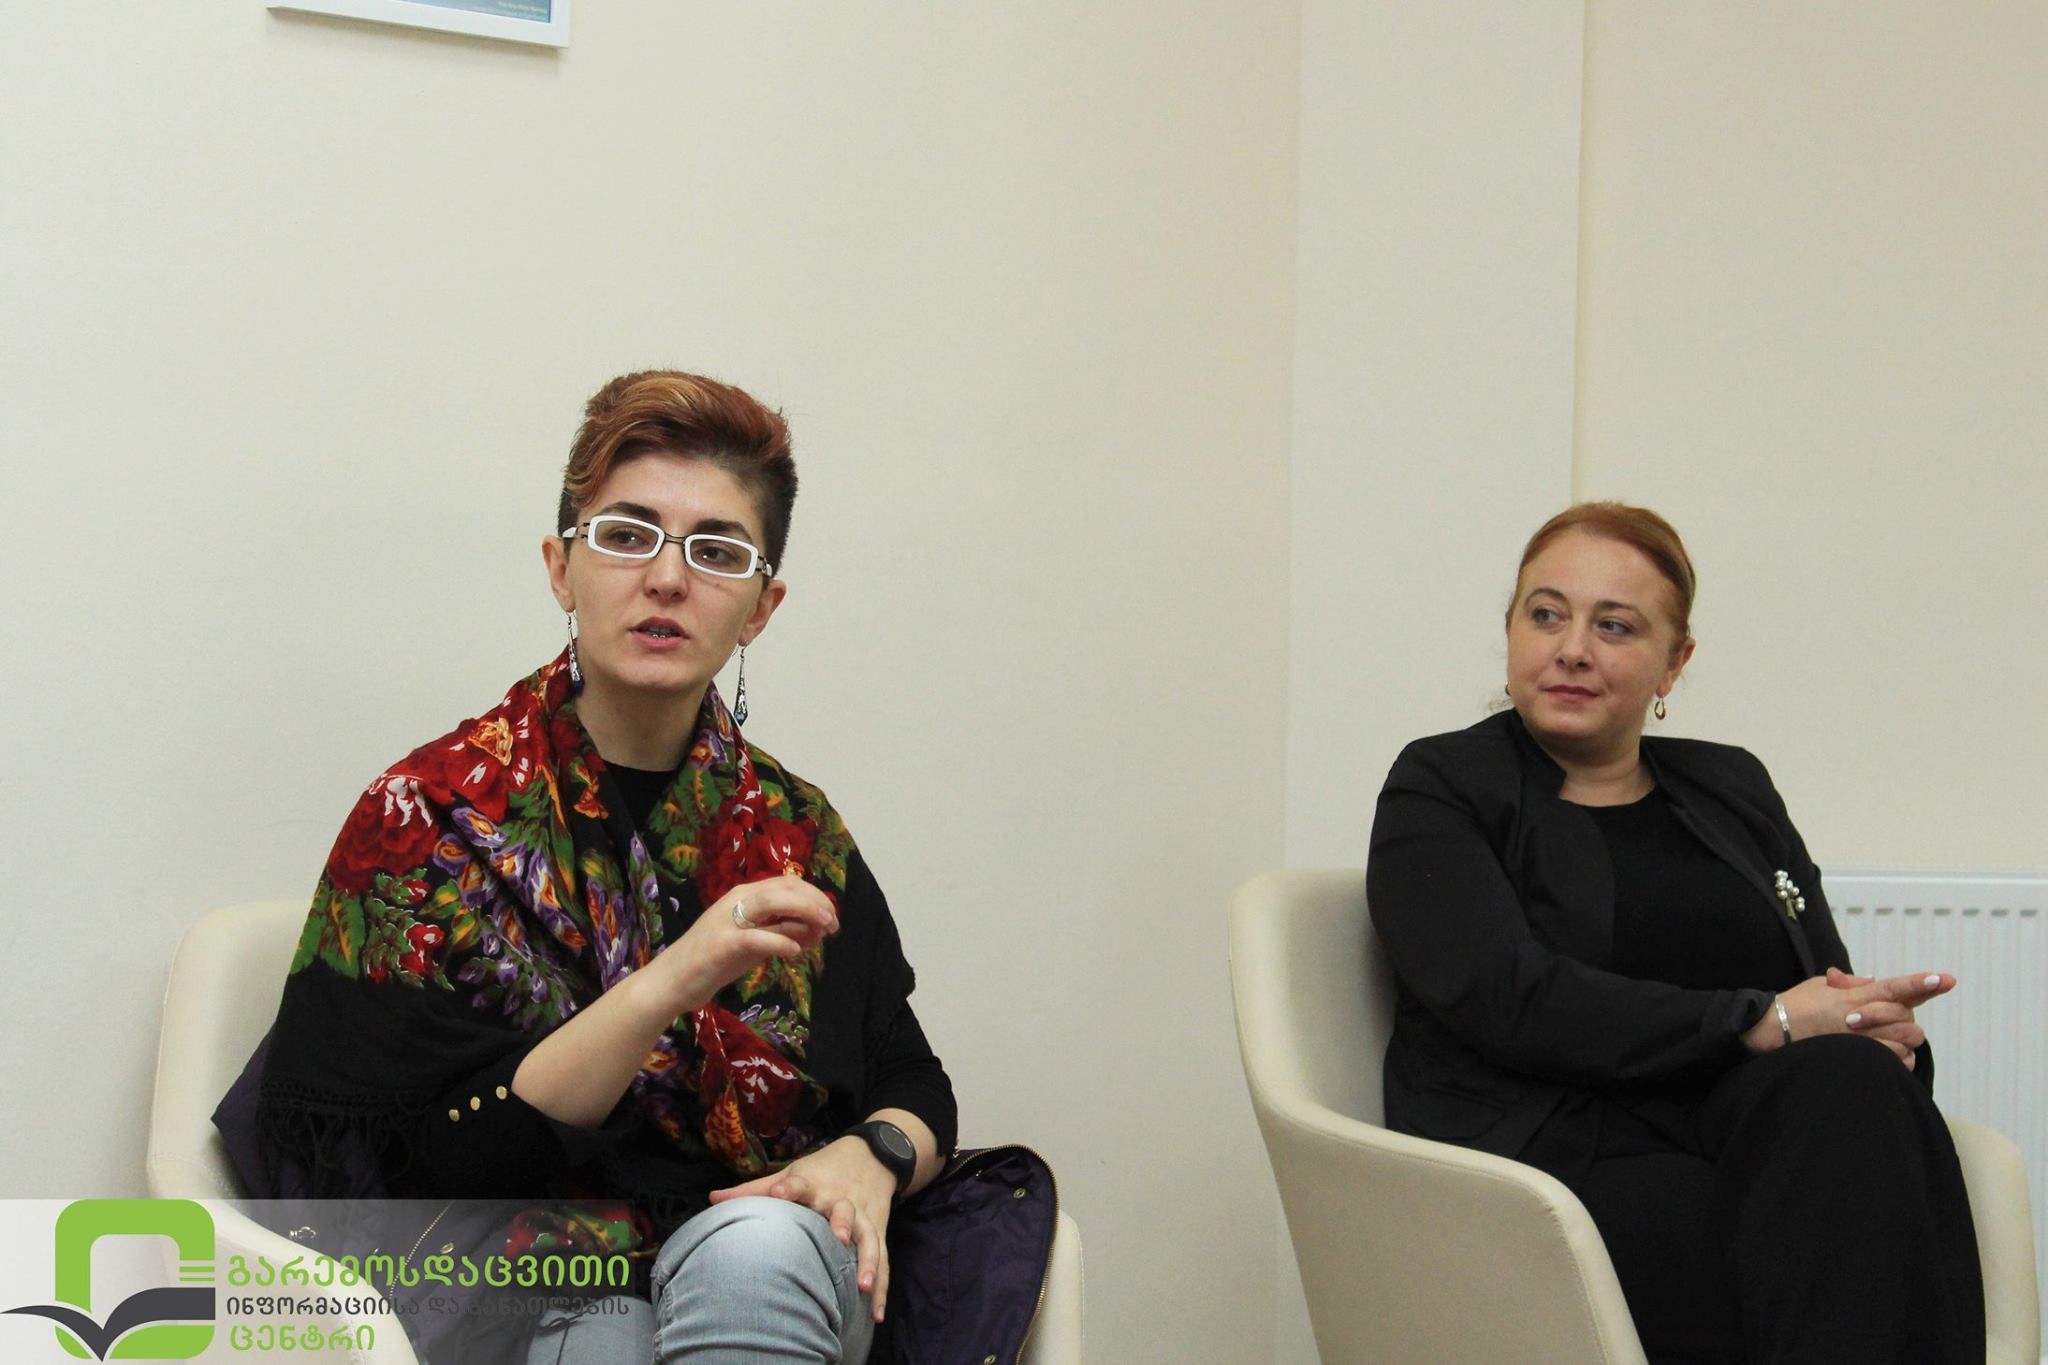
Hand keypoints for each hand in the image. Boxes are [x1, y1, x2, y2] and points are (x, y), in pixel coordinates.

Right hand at [652, 875, 837, 1015]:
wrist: (673, 980)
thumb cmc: (714, 961)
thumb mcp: (754, 943)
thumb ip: (782, 933)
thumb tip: (816, 931)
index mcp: (745, 895)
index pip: (788, 883)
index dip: (815, 896)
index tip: (832, 916)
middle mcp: (738, 900)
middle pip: (786, 887)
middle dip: (815, 902)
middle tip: (833, 924)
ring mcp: (729, 920)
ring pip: (773, 902)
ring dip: (804, 912)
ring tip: (823, 930)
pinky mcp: (723, 944)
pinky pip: (757, 937)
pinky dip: (780, 941)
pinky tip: (794, 953)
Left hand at [708, 1137, 897, 1320]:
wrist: (871, 1156)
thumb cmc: (821, 1171)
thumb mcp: (792, 1172)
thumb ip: (754, 1189)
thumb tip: (712, 1198)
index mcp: (815, 1186)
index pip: (800, 1184)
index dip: (788, 1187)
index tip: (778, 1190)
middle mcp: (841, 1201)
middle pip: (843, 1211)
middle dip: (841, 1224)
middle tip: (838, 1238)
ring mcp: (862, 1217)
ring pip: (868, 1239)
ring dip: (867, 1262)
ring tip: (862, 1286)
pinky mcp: (878, 1232)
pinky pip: (882, 1260)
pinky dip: (881, 1286)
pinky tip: (876, 1313)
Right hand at [1744, 968, 1955, 1067]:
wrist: (1769, 1033)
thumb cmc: (1793, 1007)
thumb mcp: (1819, 986)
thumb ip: (1850, 983)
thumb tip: (1874, 981)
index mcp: (1852, 996)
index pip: (1893, 988)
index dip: (1920, 983)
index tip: (1945, 979)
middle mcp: (1859, 1018)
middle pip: (1906, 1016)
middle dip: (1906, 1017)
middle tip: (1891, 1019)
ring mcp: (1859, 1042)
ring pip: (1905, 1041)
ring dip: (1902, 1039)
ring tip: (1889, 1038)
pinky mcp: (1857, 1059)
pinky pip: (1896, 1062)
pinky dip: (1898, 1059)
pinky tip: (1887, 1056)